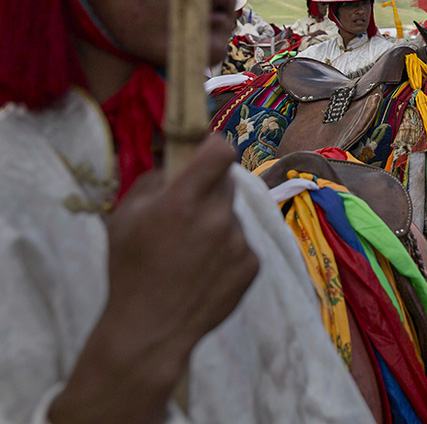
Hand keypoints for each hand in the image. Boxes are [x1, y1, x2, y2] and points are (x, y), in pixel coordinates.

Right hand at [49, 136, 258, 423]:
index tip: (206, 153)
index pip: (220, 151)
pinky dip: (226, 251)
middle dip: (209, 189)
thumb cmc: (130, 270)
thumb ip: (155, 180)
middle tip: (188, 211)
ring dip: (217, 223)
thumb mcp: (124, 217)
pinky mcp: (252, 264)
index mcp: (183, 202)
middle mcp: (217, 218)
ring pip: (232, 215)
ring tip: (190, 253)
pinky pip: (241, 243)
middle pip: (226, 182)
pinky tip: (203, 271)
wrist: (151, 329)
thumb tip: (178, 163)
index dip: (214, 146)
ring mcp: (239, 242)